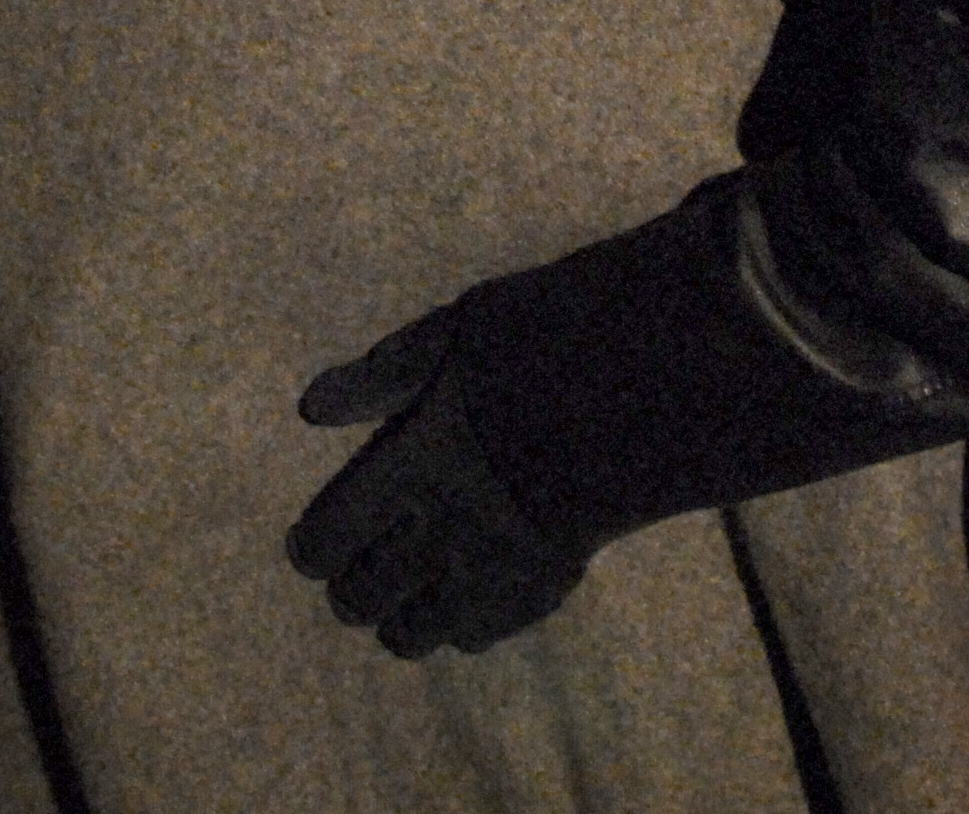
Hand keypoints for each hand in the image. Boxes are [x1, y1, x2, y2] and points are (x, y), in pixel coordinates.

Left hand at [288, 311, 590, 655]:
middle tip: (361, 565)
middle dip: (350, 587)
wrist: (658, 387)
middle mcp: (441, 531)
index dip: (310, 547)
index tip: (314, 540)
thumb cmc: (552, 343)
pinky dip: (460, 621)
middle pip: (358, 599)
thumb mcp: (461, 332)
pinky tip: (473, 584)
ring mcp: (494, 569)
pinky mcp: (544, 588)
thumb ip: (385, 374)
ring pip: (411, 635)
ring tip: (412, 586)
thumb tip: (312, 408)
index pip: (324, 543)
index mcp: (408, 467)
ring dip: (399, 615)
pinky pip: (476, 636)